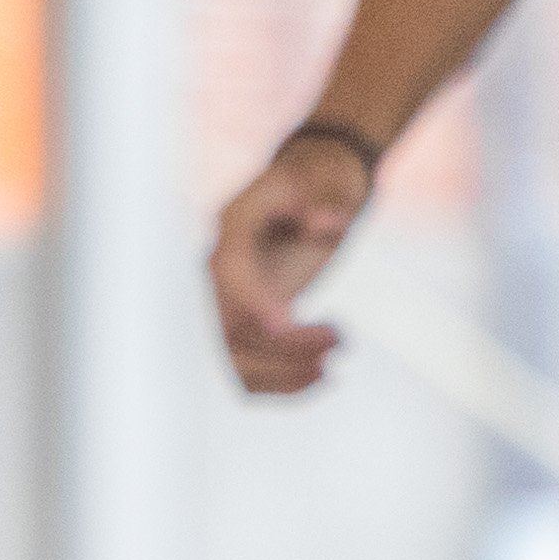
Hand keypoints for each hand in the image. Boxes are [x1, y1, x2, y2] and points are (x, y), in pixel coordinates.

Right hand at [214, 123, 378, 392]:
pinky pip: (246, 363)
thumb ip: (326, 198)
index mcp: (232, 224)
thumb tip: (321, 226)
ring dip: (279, 372)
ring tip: (331, 370)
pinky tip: (319, 379)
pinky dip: (278, 381)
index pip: (228, 270)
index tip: (284, 324)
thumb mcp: (328, 177)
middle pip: (227, 322)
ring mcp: (226, 296)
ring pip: (232, 354)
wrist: (311, 186)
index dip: (250, 300)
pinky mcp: (243, 319)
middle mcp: (218, 264)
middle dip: (278, 345)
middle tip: (340, 339)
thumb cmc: (320, 179)